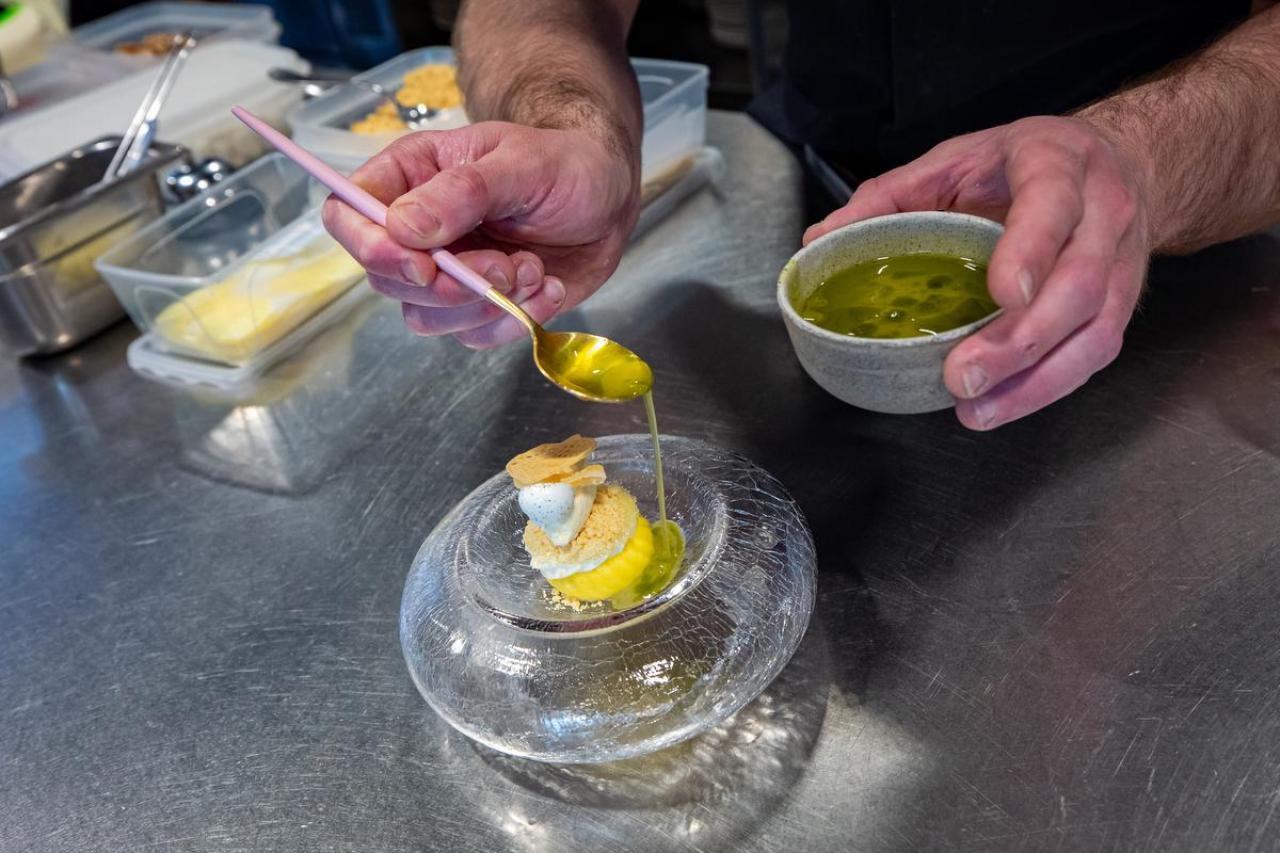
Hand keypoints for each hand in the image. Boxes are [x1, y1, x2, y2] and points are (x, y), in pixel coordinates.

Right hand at [322, 121, 638, 347]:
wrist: (607, 200)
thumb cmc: (562, 164)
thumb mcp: (520, 163)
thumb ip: (462, 193)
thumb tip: (402, 227)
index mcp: (410, 177)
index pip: (348, 213)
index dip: (371, 247)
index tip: (422, 265)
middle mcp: (417, 229)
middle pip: (385, 277)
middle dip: (447, 286)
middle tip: (504, 267)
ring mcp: (445, 272)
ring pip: (426, 317)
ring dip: (485, 305)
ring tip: (532, 269)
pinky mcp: (478, 306)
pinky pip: (474, 336)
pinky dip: (514, 319)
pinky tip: (547, 286)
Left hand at [803, 116, 1153, 429]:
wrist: (1119, 162)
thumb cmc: (1026, 164)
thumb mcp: (957, 159)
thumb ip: (889, 195)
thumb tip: (822, 239)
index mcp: (1056, 162)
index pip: (1052, 203)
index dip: (1032, 249)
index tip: (1004, 292)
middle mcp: (1101, 213)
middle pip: (1078, 284)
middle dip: (1021, 340)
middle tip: (964, 375)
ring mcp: (1121, 263)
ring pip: (1095, 330)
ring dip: (1035, 380)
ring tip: (977, 407)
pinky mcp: (1122, 304)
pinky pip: (1094, 354)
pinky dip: (1047, 387)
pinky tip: (1002, 404)